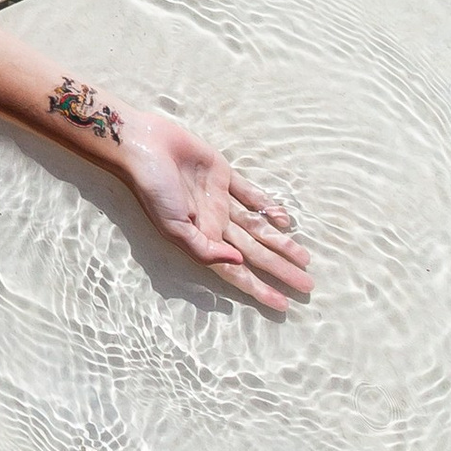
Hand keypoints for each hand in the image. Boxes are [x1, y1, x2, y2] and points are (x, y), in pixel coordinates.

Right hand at [119, 106, 310, 315]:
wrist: (142, 146)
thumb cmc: (152, 189)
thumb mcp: (173, 226)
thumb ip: (204, 248)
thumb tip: (238, 261)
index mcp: (201, 238)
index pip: (237, 271)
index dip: (258, 288)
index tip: (282, 304)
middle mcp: (214, 223)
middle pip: (255, 252)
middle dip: (280, 269)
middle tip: (307, 286)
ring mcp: (220, 199)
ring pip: (258, 227)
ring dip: (281, 243)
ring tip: (304, 259)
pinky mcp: (223, 175)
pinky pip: (251, 195)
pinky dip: (268, 206)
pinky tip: (284, 219)